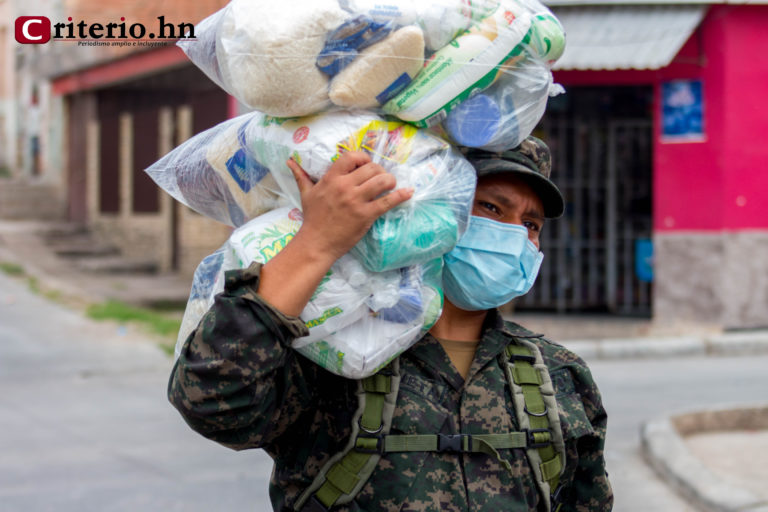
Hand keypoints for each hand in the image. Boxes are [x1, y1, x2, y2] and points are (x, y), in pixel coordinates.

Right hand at [287, 152, 413, 261]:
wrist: (317, 243)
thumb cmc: (313, 218)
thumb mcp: (306, 194)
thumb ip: (301, 176)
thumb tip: (290, 162)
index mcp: (331, 179)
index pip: (352, 157)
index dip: (363, 158)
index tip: (367, 165)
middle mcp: (344, 187)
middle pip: (371, 168)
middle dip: (380, 171)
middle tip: (381, 178)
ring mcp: (356, 201)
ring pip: (382, 181)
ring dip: (390, 181)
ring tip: (391, 185)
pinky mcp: (366, 215)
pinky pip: (388, 201)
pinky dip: (401, 195)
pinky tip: (409, 192)